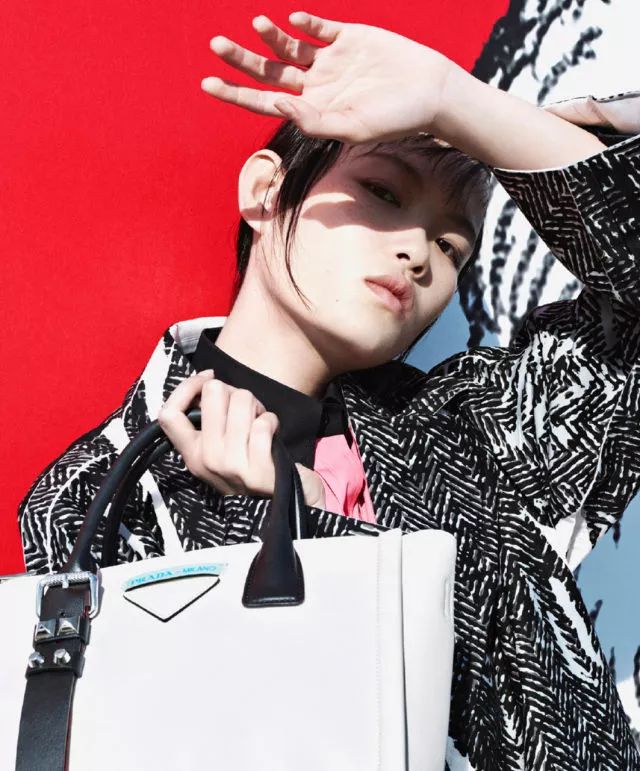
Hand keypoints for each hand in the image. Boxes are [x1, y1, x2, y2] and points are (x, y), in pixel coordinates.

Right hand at [157, 370, 325, 507]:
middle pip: (213, 393)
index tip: (207, 378)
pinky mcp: (257, 469)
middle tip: (245, 411)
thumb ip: (209, 422)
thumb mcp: (221, 450)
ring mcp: (231, 465)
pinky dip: (272, 421)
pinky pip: (263, 421)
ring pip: (242, 400)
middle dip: (235, 392)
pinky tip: (273, 436)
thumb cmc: (252, 469)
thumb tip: (208, 382)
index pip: (168, 414)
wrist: (283, 508)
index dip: (187, 387)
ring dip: (257, 407)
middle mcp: (206, 460)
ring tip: (260, 424)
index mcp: (191, 455)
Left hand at [201, 11, 453, 143]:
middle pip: (269, 71)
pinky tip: (294, 20)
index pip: (265, 102)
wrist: (430, 92)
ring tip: (257, 24)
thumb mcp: (351, 127)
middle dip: (241, 60)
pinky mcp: (348, 37)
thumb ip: (314, 119)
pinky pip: (318, 27)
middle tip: (215, 46)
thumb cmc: (394, 119)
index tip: (207, 84)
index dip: (236, 93)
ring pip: (289, 46)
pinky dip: (305, 22)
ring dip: (270, 36)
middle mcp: (316, 84)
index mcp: (312, 109)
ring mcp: (330, 60)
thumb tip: (278, 104)